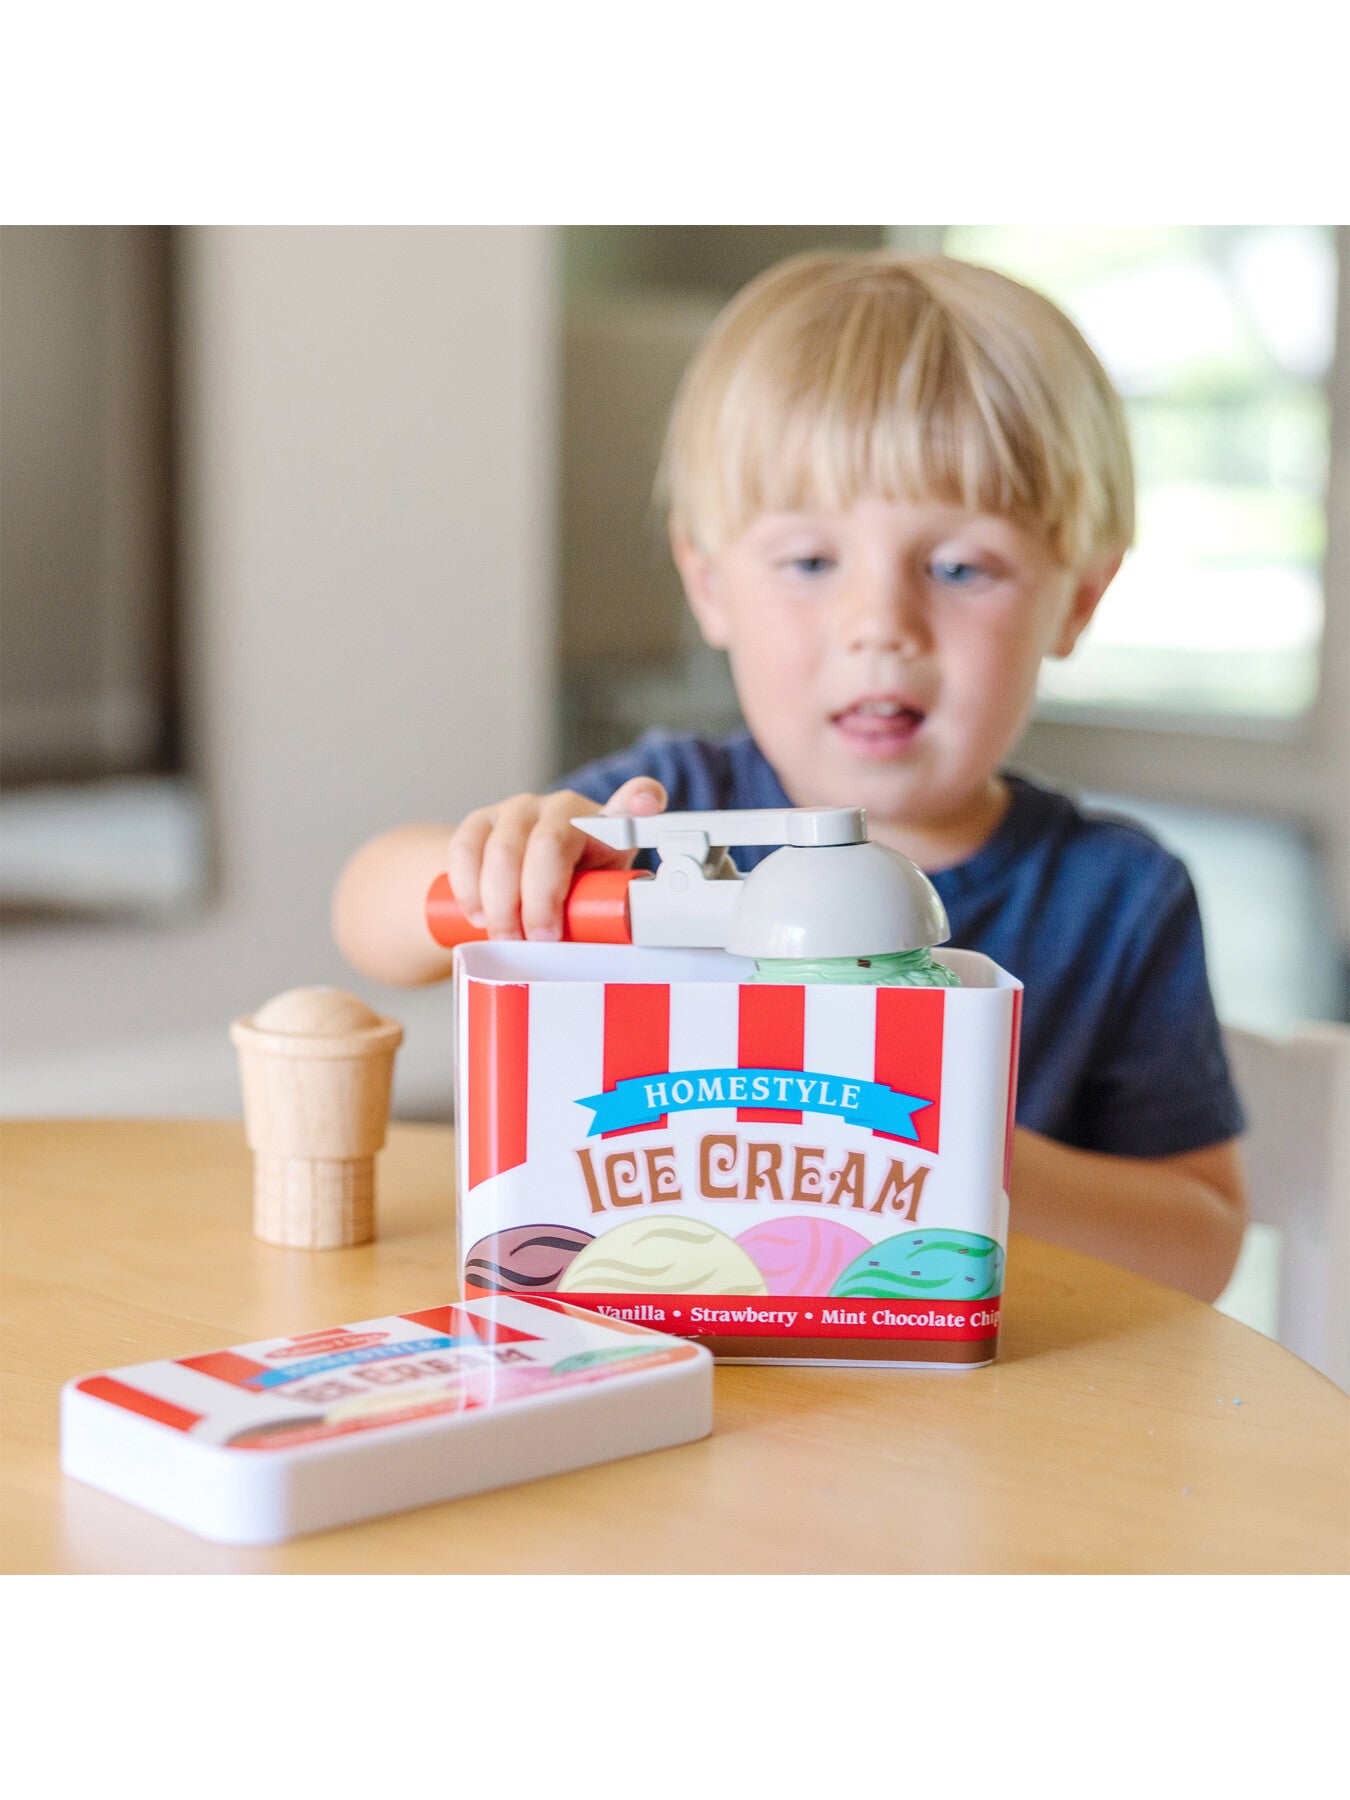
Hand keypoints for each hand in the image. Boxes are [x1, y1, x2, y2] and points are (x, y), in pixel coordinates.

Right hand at [446, 777, 666, 940]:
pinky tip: (478, 914)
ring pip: (503, 851)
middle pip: (549, 845)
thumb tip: (605, 959)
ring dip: (501, 906)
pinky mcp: (481, 819)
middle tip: (538, 941)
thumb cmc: (568, 897)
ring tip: (506, 938)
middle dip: (539, 902)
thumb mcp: (594, 905)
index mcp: (607, 827)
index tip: (647, 805)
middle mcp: (565, 808)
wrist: (517, 883)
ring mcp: (521, 809)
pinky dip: (470, 889)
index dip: (637, 801)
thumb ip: (602, 918)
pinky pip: (467, 849)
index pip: (629, 805)